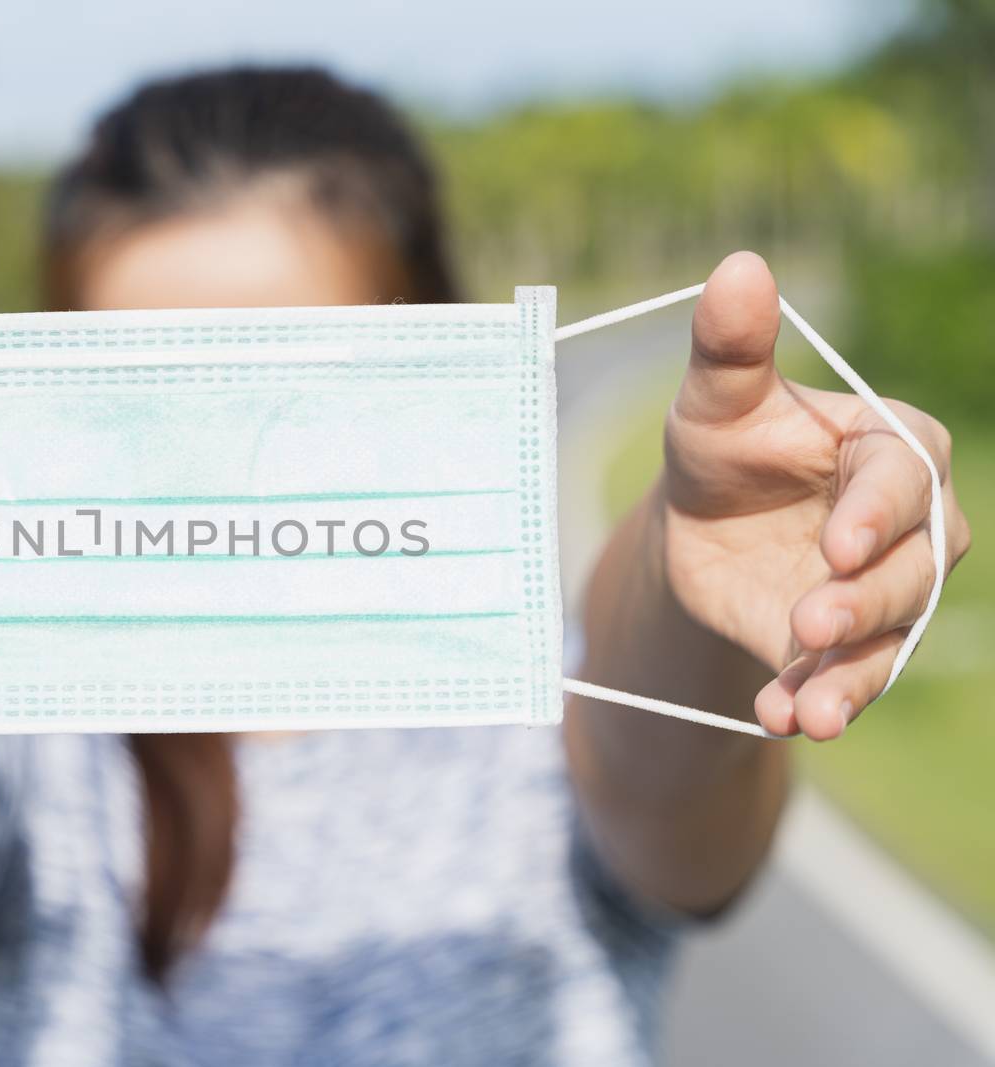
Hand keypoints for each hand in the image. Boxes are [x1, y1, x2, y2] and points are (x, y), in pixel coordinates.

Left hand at [659, 252, 970, 740]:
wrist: (700, 524)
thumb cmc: (721, 445)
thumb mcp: (713, 402)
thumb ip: (731, 347)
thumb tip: (740, 265)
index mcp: (893, 447)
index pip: (906, 477)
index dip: (879, 512)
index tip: (841, 542)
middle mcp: (910, 524)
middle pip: (916, 567)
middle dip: (870, 598)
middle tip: (816, 619)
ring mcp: (886, 591)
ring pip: (891, 637)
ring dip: (854, 675)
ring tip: (811, 711)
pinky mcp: (850, 646)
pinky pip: (846, 678)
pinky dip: (816, 701)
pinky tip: (782, 718)